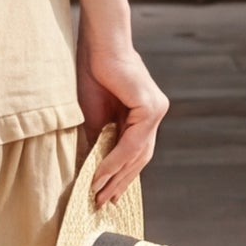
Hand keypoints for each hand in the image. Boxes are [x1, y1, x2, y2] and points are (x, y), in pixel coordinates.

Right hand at [76, 27, 168, 205]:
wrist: (97, 43)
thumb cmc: (92, 73)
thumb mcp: (93, 115)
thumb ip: (97, 140)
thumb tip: (90, 169)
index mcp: (143, 113)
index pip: (135, 152)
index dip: (120, 175)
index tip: (105, 194)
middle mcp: (154, 112)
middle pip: (140, 158)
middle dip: (120, 182)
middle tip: (102, 202)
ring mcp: (156, 110)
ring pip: (138, 154)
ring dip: (116, 176)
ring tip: (98, 192)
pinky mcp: (150, 107)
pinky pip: (133, 143)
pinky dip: (116, 160)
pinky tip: (101, 173)